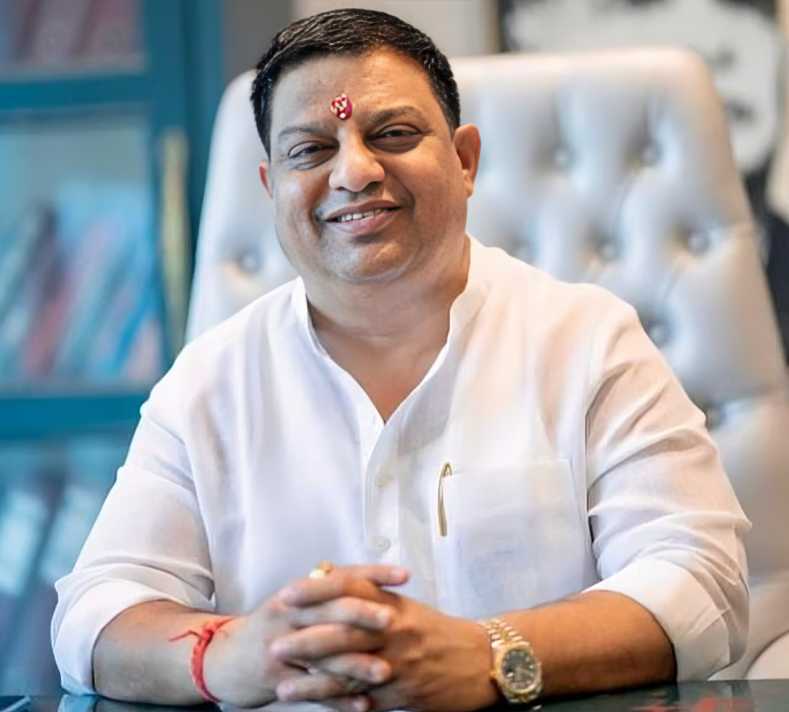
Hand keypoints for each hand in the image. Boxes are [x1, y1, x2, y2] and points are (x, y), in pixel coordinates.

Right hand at [204, 565, 407, 708]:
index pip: (341, 576)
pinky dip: (338, 699)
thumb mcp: (294, 601)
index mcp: (299, 592)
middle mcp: (289, 614)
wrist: (225, 659)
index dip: (374, 574)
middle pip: (331, 610)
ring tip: (386, 671)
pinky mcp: (276, 679)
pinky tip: (364, 705)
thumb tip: (366, 577)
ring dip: (356, 665)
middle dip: (364, 614)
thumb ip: (328, 590)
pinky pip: (312, 690)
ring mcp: (281, 647)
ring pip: (324, 655)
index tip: (404, 575)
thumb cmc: (272, 626)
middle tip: (394, 620)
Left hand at [273, 575, 497, 711]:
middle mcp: (394, 631)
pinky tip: (318, 708)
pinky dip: (340, 705)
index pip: (350, 590)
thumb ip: (368, 593)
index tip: (287, 595)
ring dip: (314, 683)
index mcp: (393, 604)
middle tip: (274, 646)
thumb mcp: (405, 605)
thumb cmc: (437, 630)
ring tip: (283, 688)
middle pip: (344, 633)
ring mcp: (399, 664)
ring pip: (350, 673)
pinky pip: (367, 700)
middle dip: (305, 640)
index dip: (316, 591)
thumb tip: (326, 573)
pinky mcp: (405, 694)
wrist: (481, 659)